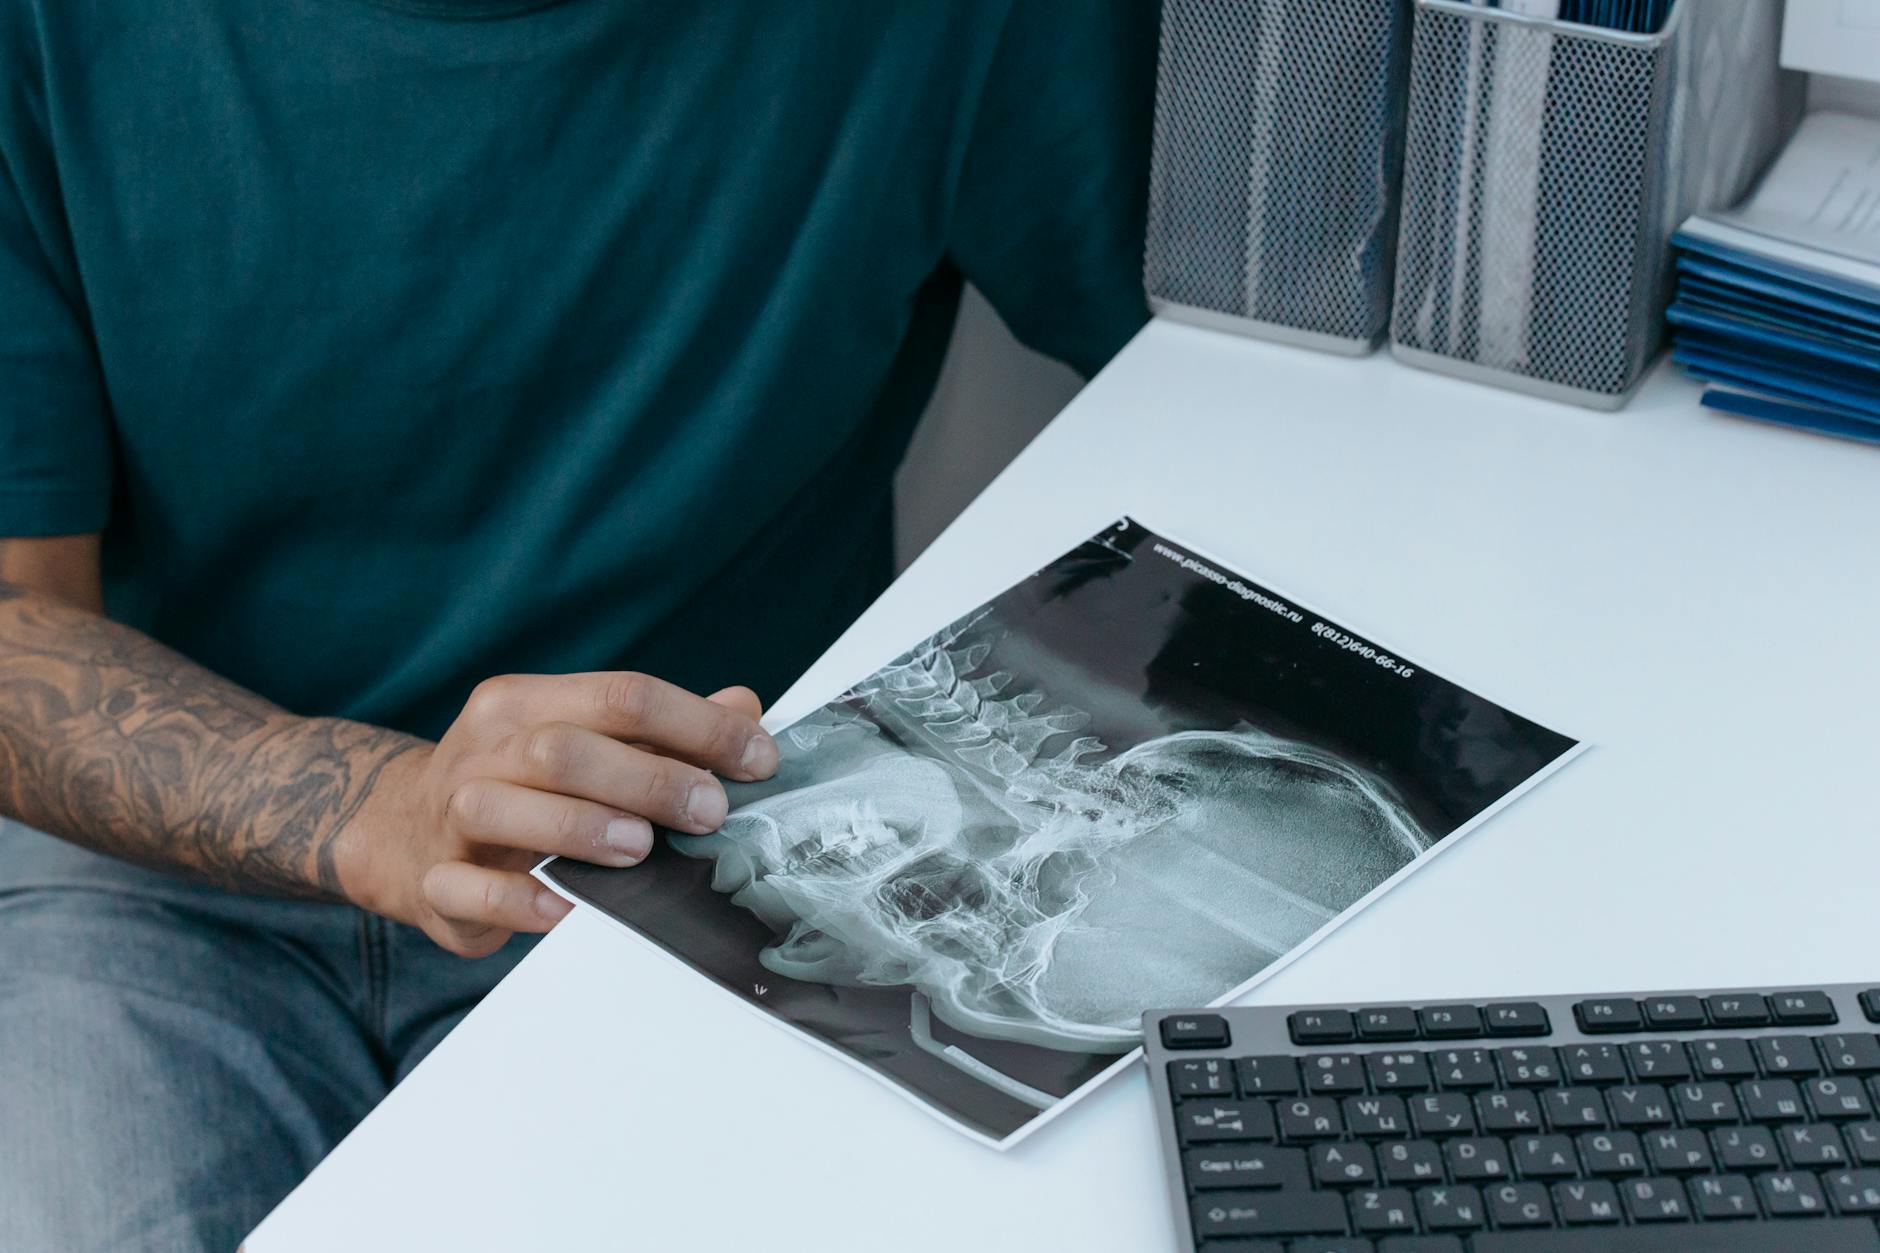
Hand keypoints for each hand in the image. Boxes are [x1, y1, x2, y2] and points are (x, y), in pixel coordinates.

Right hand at [337, 673, 776, 955]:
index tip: (758, 759)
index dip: (699, 724)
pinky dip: (522, 901)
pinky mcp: (435, 883)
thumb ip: (665, 730)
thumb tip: (746, 708)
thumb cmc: (520, 786)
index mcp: (527, 703)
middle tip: (710, 811)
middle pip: (562, 748)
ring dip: (581, 827)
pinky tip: (571, 907)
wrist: (401, 832)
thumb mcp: (586, 743)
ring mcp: (452, 815)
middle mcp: (484, 749)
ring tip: (641, 849)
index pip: (621, 695)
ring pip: (504, 808)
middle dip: (648, 777)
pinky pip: (470, 890)